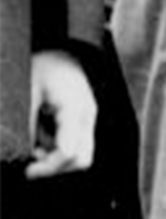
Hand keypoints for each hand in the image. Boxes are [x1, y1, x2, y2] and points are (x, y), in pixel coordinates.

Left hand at [25, 48, 96, 177]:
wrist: (62, 48)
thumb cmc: (46, 64)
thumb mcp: (28, 93)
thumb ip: (27, 124)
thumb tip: (24, 151)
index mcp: (76, 110)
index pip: (69, 153)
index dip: (48, 167)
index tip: (28, 170)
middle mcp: (88, 117)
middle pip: (81, 159)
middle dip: (55, 167)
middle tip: (31, 164)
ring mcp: (88, 118)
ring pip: (80, 154)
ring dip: (56, 158)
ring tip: (33, 145)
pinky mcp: (83, 119)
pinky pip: (76, 144)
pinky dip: (58, 148)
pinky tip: (41, 136)